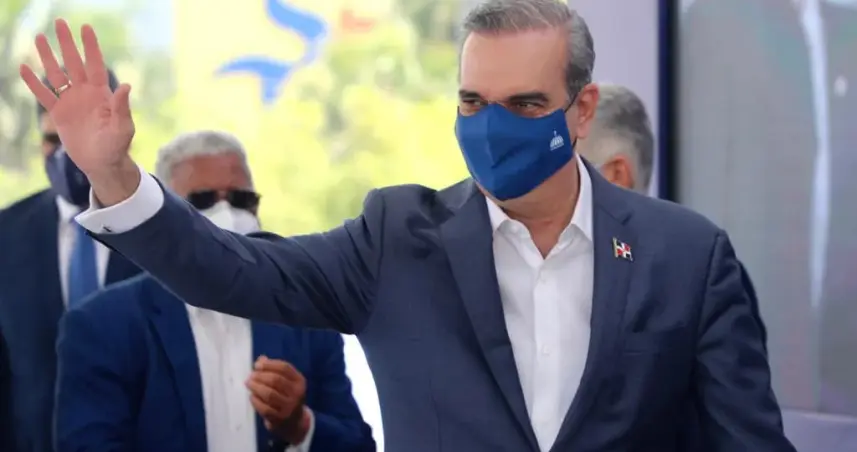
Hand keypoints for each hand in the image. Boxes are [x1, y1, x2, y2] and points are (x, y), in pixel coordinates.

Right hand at [19, 19, 139, 204]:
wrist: (102, 163)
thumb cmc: (117, 145)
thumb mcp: (123, 127)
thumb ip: (122, 107)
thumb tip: (126, 86)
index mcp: (102, 93)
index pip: (95, 64)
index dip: (91, 47)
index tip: (86, 28)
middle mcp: (85, 93)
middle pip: (74, 63)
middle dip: (67, 43)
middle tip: (60, 22)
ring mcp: (71, 102)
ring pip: (56, 74)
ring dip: (47, 56)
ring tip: (39, 37)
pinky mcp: (58, 114)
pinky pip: (43, 95)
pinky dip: (33, 83)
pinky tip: (24, 68)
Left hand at [246, 356, 310, 443]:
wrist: (294, 422)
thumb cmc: (287, 396)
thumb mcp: (286, 382)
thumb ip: (274, 370)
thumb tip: (260, 359)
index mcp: (299, 381)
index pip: (284, 368)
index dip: (269, 364)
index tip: (257, 365)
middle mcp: (297, 393)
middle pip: (276, 380)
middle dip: (260, 376)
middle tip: (250, 376)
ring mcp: (289, 407)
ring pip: (269, 394)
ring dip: (256, 387)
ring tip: (248, 383)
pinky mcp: (280, 418)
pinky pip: (264, 408)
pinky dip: (255, 400)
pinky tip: (252, 396)